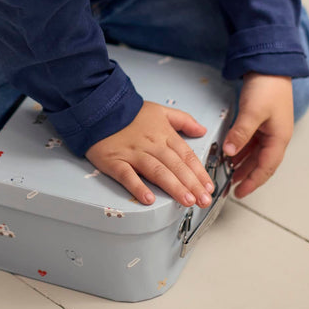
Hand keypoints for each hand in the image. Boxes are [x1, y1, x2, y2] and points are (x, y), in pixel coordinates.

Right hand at [85, 100, 214, 206]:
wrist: (99, 108)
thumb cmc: (129, 113)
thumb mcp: (160, 111)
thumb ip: (183, 120)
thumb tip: (202, 130)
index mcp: (163, 135)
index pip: (186, 155)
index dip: (199, 172)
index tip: (209, 187)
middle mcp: (151, 145)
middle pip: (175, 166)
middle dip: (192, 184)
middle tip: (203, 200)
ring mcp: (133, 154)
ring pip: (157, 171)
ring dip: (173, 187)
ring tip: (187, 201)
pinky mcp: (114, 161)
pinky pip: (127, 176)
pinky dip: (138, 187)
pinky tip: (148, 199)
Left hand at [223, 73, 293, 198]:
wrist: (269, 65)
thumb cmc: (268, 86)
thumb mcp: (252, 112)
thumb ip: (240, 133)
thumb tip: (229, 152)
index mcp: (278, 138)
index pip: (266, 168)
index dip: (253, 182)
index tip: (240, 192)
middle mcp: (275, 136)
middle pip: (260, 163)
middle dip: (246, 176)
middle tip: (230, 187)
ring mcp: (268, 129)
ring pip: (254, 153)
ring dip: (242, 163)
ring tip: (228, 173)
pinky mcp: (260, 121)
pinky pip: (250, 142)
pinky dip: (240, 149)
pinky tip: (230, 153)